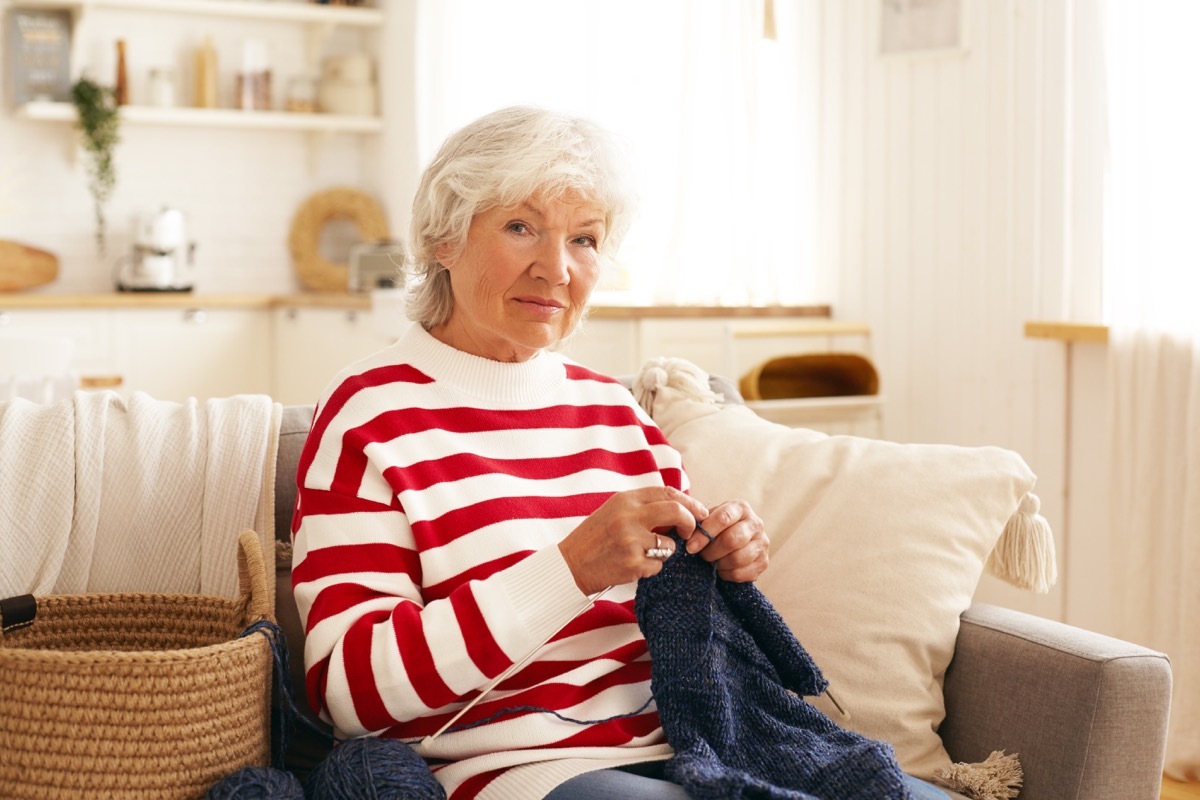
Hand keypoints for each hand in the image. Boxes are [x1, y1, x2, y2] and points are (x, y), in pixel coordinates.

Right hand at [559, 486, 707, 594]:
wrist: (570, 564)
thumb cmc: (595, 537)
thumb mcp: (615, 512)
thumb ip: (643, 507)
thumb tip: (681, 508)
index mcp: (625, 499)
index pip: (667, 492)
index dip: (689, 502)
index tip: (700, 512)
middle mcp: (629, 516)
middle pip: (676, 512)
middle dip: (690, 523)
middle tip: (690, 532)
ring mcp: (631, 540)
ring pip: (670, 544)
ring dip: (666, 551)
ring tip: (646, 553)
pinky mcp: (632, 563)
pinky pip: (659, 565)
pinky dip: (652, 567)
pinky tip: (635, 565)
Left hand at [683, 500, 768, 582]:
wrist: (736, 541)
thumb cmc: (718, 528)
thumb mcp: (709, 518)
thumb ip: (699, 522)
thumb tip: (687, 530)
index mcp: (741, 508)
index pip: (723, 518)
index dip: (705, 534)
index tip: (690, 546)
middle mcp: (756, 524)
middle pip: (732, 540)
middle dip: (711, 551)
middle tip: (702, 555)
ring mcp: (762, 544)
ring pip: (737, 558)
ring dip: (718, 564)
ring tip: (711, 561)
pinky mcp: (763, 562)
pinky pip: (741, 573)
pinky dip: (726, 574)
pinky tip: (721, 569)